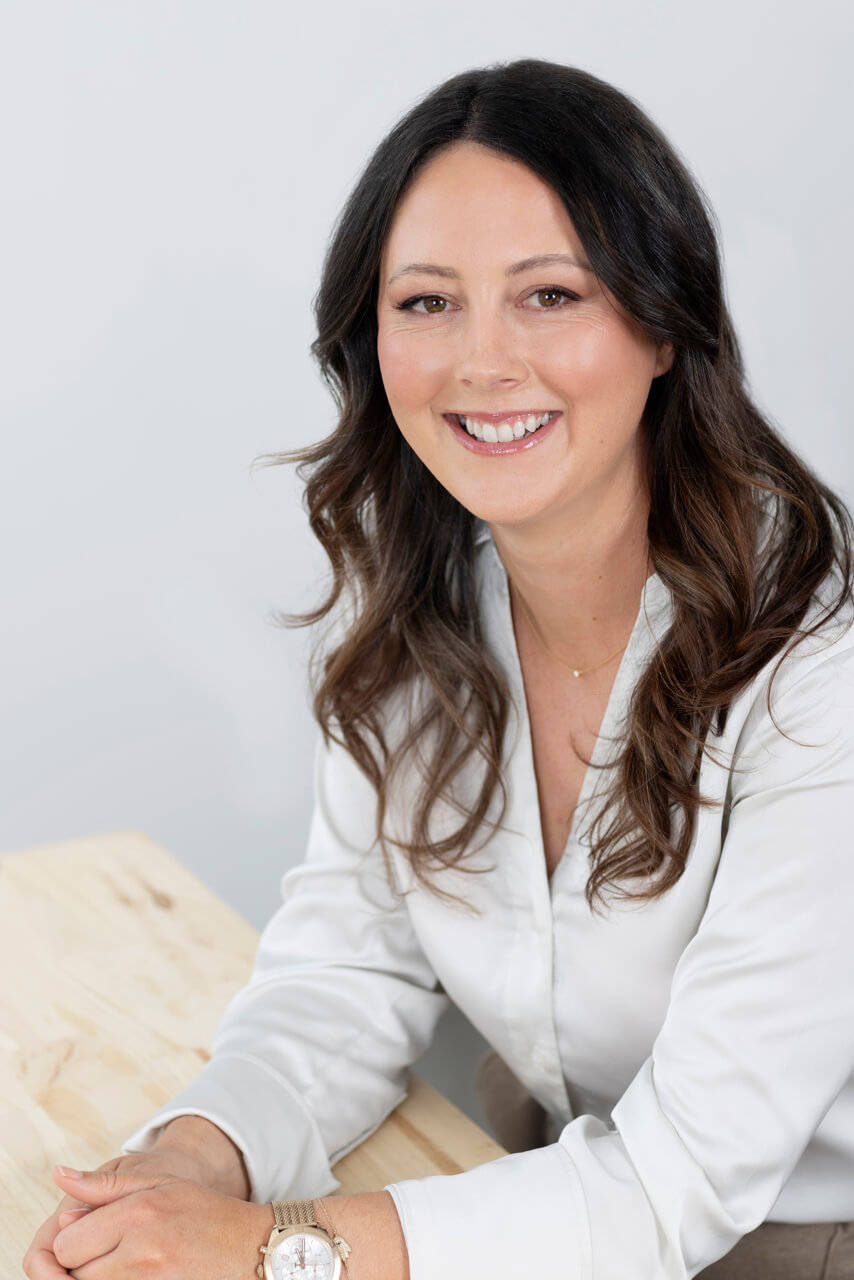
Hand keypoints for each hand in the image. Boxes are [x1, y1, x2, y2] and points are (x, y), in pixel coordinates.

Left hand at [22, 1150, 262, 1279]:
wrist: (250, 1248)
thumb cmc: (203, 1213)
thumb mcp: (157, 1184)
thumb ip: (103, 1186)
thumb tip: (58, 1176)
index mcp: (137, 1213)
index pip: (65, 1242)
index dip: (74, 1240)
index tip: (93, 1236)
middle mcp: (139, 1251)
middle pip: (74, 1273)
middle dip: (84, 1265)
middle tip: (113, 1252)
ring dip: (99, 1278)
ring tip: (125, 1263)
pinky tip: (137, 1273)